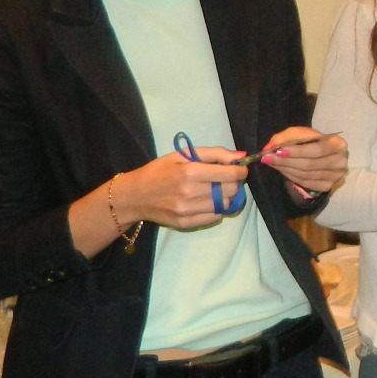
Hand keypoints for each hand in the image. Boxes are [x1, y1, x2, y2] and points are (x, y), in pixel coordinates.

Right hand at [115, 148, 248, 231]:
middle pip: (231, 190)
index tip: (238, 170)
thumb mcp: (182, 155)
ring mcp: (188, 210)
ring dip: (225, 196)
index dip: (240, 171)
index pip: (231, 175)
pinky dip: (215, 209)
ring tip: (213, 190)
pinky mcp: (185, 223)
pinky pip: (215, 217)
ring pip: (225, 204)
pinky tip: (205, 202)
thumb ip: (214, 154)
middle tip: (223, 179)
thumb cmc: (159, 171)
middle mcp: (191, 192)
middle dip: (233, 183)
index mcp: (190, 172)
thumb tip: (241, 157)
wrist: (134, 195)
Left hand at [260, 127, 345, 194]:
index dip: (297, 151)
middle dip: (286, 161)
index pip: (317, 150)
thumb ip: (284, 138)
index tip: (278, 151)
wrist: (321, 153)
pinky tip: (282, 170)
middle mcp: (340, 162)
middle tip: (268, 158)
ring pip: (306, 175)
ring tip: (271, 163)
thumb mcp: (299, 134)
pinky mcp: (327, 186)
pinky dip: (291, 176)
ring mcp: (335, 176)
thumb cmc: (311, 141)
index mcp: (338, 144)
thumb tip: (269, 148)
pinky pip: (306, 183)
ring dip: (285, 169)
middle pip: (310, 164)